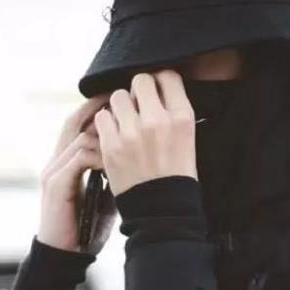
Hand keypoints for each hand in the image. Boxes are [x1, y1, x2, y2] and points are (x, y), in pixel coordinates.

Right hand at [38, 94, 116, 253]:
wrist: (65, 255)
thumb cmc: (86, 227)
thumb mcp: (103, 195)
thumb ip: (113, 173)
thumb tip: (140, 158)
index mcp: (66, 160)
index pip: (81, 123)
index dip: (101, 109)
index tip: (126, 100)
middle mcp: (56, 160)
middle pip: (76, 120)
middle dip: (102, 108)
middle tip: (127, 101)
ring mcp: (54, 170)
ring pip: (80, 137)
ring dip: (107, 134)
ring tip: (130, 132)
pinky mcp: (56, 184)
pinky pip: (79, 158)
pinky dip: (99, 155)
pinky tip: (117, 159)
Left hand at [93, 70, 197, 195]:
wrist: (162, 212)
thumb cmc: (176, 176)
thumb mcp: (187, 140)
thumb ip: (173, 112)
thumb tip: (155, 88)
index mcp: (183, 118)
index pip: (167, 76)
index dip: (159, 82)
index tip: (156, 93)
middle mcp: (158, 121)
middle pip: (140, 81)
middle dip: (138, 91)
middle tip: (139, 108)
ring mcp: (133, 133)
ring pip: (118, 96)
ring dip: (120, 107)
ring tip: (126, 124)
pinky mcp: (112, 146)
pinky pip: (102, 117)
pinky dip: (106, 124)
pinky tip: (114, 136)